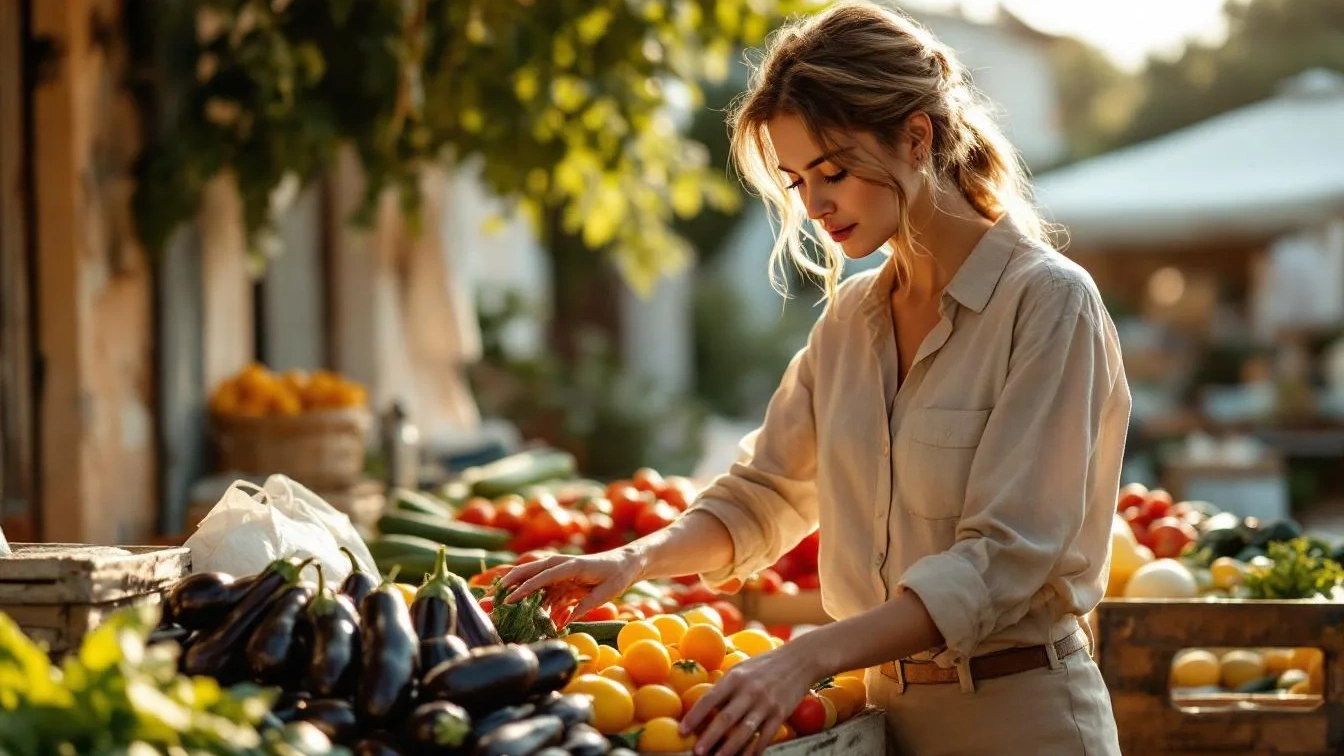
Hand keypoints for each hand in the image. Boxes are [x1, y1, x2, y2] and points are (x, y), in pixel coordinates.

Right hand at [498, 548, 644, 621]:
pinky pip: (543, 594)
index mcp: (572, 565)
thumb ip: (588, 604)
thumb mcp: (608, 591)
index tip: (509, 598)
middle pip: (529, 573)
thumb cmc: (617, 575)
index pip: (544, 575)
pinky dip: (533, 604)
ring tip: (495, 608)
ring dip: (515, 595)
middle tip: (488, 598)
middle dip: (508, 584)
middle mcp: (561, 566)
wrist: (625, 563)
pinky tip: (519, 616)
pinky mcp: (560, 582)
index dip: (526, 587)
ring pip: (532, 583)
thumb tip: (566, 620)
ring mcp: (559, 573)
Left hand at [681, 642, 819, 755]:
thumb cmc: (764, 665)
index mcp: (735, 677)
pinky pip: (765, 735)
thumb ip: (724, 686)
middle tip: (696, 752)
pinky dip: (754, 749)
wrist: (799, 659)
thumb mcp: (741, 669)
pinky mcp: (781, 713)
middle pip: (726, 718)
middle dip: (709, 737)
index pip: (710, 698)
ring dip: (729, 748)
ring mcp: (766, 703)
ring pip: (745, 730)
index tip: (682, 730)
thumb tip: (702, 707)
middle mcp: (749, 690)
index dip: (695, 716)